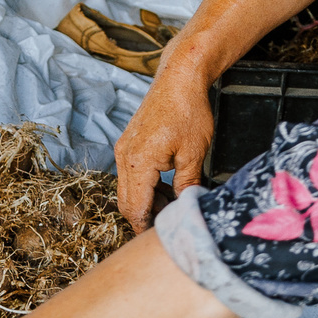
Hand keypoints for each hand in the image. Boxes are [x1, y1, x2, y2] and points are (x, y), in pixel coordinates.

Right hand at [113, 62, 215, 230]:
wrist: (179, 79)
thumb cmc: (188, 111)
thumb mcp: (194, 154)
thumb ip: (187, 186)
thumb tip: (186, 210)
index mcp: (138, 163)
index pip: (135, 208)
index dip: (145, 228)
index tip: (160, 239)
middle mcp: (124, 157)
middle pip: (125, 202)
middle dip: (144, 217)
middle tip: (169, 224)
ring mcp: (123, 149)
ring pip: (127, 189)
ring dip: (145, 201)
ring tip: (173, 203)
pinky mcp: (128, 144)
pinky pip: (130, 174)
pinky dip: (144, 186)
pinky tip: (166, 186)